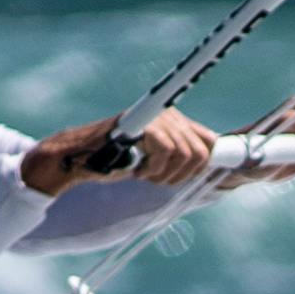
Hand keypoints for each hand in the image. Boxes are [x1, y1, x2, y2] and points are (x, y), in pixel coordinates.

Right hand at [26, 108, 212, 196]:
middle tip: (158, 179)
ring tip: (145, 174)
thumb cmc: (116, 160)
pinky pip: (167, 152)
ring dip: (164, 175)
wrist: (83, 156)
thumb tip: (209, 160)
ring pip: (186, 155)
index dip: (210, 159)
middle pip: (201, 153)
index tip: (205, 173)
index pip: (210, 139)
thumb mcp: (154, 159)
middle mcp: (170, 115)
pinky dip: (153, 170)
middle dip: (182, 175)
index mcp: (175, 122)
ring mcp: (159, 117)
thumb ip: (179, 156)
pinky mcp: (147, 124)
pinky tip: (137, 170)